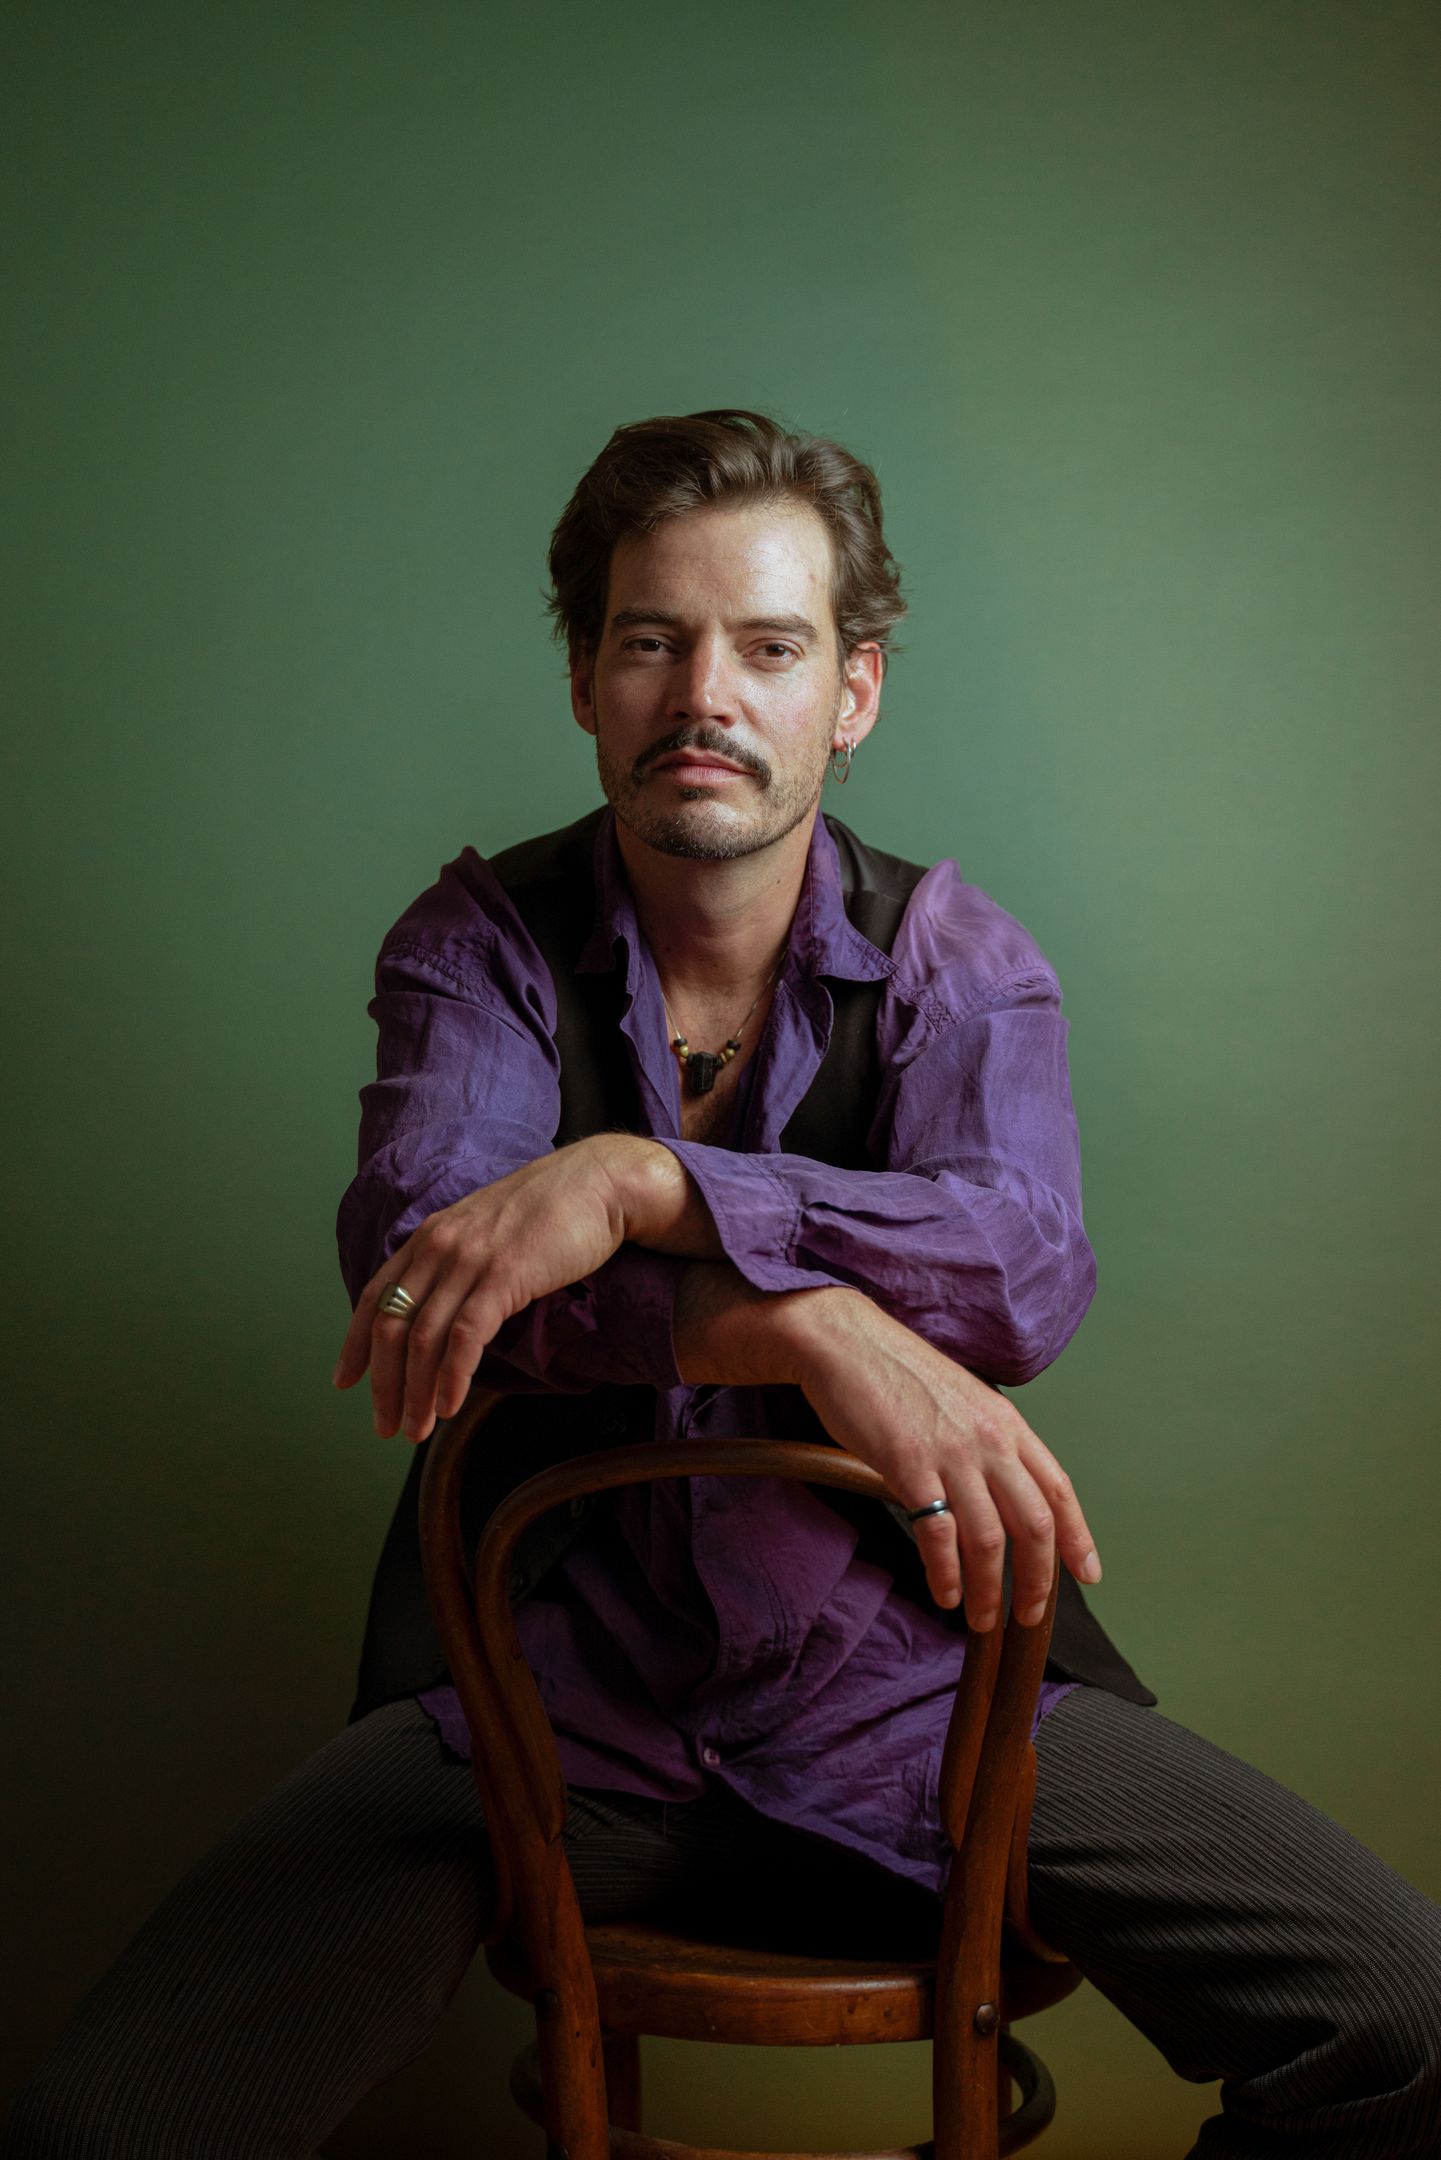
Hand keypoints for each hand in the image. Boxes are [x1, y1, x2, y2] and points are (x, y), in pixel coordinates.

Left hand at [334, 1138, 633, 1442]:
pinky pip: (465, 1337)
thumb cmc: (553, 1211)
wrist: (599, 1183)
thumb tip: (448, 1311)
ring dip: (416, 1393)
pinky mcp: (503, 1276)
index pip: (375, 1296)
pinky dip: (452, 1377)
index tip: (345, 1382)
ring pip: (423, 1338)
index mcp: (431, 1236)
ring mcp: (469, 1260)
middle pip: (390, 1326)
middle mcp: (439, 1246)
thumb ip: (460, 1263)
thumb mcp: (487, 1231)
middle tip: (386, 1426)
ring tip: (418, 1429)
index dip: (355, 1344)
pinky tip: (449, 1405)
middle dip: (384, 1385)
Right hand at [786, 1290, 1101, 1631]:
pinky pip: (938, 1534)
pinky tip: (943, 1593)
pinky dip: (945, 1573)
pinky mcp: (909, 1466)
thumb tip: (1000, 1491)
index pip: (1058, 1488)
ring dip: (988, 1590)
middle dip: (1037, 1580)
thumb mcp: (961, 1399)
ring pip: (989, 1540)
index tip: (1088, 1573)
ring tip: (980, 1619)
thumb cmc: (897, 1372)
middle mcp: (989, 1439)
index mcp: (1006, 1423)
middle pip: (1035, 1524)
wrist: (845, 1342)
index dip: (1078, 1536)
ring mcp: (951, 1453)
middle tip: (1029, 1615)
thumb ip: (986, 1441)